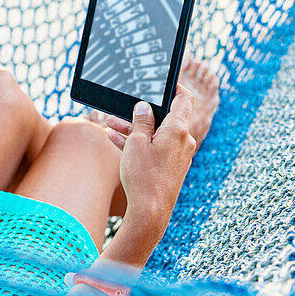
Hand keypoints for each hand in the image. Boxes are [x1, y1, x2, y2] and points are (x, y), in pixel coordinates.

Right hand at [105, 86, 195, 244]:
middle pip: (165, 117)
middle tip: (123, 107)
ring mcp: (178, 155)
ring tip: (110, 123)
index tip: (162, 82)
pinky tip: (116, 139)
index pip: (184, 99)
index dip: (174, 87)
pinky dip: (140, 143)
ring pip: (157, 134)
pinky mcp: (171, 167)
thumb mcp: (137, 142)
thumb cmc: (144, 176)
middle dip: (142, 112)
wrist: (150, 213)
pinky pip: (156, 148)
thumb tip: (144, 107)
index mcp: (178, 130)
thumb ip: (141, 121)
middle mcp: (184, 141)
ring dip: (135, 128)